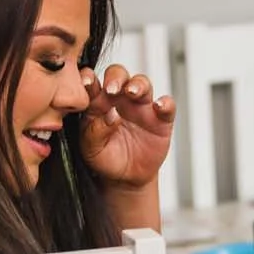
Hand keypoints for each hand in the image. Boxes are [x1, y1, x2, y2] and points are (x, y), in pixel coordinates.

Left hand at [77, 64, 175, 188]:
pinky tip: (159, 106)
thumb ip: (94, 131)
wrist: (126, 177)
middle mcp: (120, 100)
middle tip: (112, 89)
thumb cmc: (106, 158)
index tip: (86, 83)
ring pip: (142, 84)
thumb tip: (108, 116)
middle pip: (119, 76)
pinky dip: (166, 103)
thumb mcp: (91, 149)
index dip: (89, 78)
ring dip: (138, 84)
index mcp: (98, 103)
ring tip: (132, 92)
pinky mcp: (160, 119)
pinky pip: (167, 105)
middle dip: (116, 78)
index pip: (93, 83)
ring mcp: (141, 107)